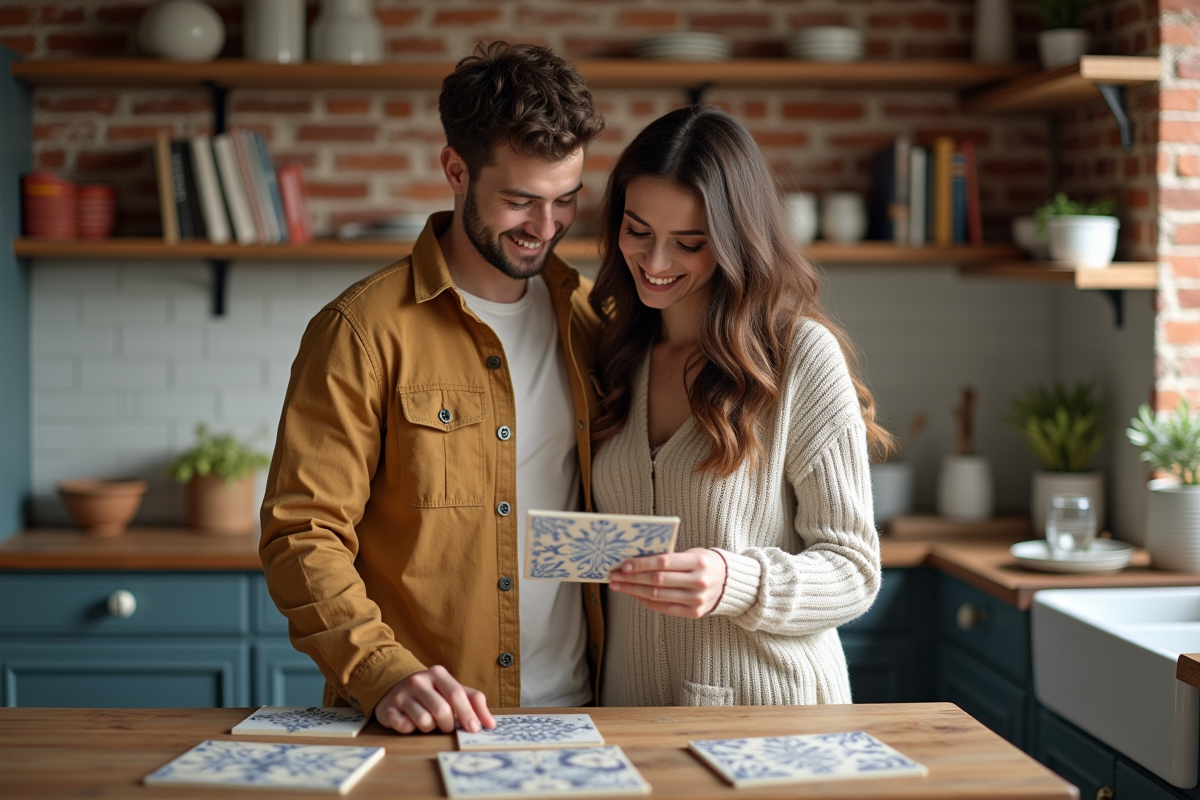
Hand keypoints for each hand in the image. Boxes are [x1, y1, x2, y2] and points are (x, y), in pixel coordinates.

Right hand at [373, 665, 494, 733]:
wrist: (394, 686)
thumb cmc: (431, 692)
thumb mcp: (452, 690)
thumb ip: (473, 702)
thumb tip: (492, 724)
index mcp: (438, 673)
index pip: (456, 694)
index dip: (467, 714)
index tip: (474, 730)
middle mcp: (418, 680)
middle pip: (441, 711)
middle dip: (448, 725)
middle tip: (447, 727)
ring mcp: (401, 694)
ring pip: (424, 721)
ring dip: (430, 728)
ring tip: (427, 721)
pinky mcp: (387, 709)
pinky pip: (405, 727)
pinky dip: (411, 729)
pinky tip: (410, 721)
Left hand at [608, 548, 727, 618]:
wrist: (729, 582)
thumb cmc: (704, 563)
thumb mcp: (692, 554)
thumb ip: (669, 558)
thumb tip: (636, 562)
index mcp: (698, 562)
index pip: (663, 562)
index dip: (641, 564)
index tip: (623, 564)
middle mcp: (699, 582)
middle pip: (657, 581)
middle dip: (632, 578)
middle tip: (614, 575)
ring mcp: (696, 600)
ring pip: (657, 596)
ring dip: (634, 591)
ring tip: (618, 586)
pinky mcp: (694, 613)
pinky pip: (664, 608)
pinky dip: (646, 601)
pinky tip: (634, 595)